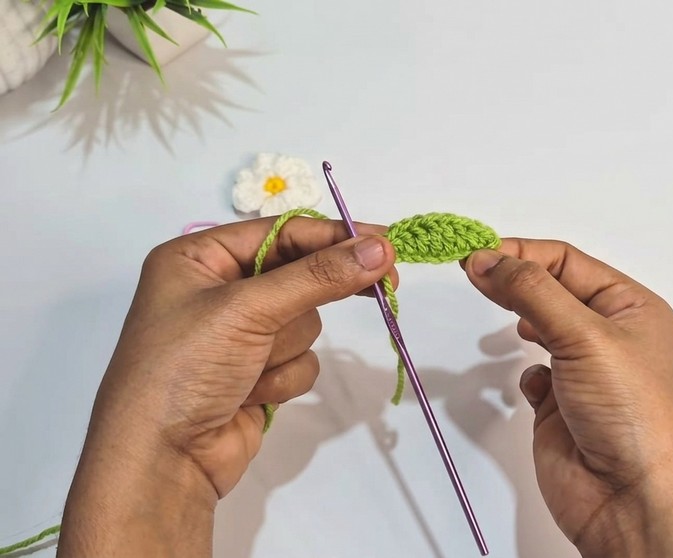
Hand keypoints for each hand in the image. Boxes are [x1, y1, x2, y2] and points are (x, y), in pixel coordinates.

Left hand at [58, 217, 396, 557]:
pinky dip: (284, 378)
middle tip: (385, 285)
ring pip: (305, 323)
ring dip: (286, 348)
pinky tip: (251, 394)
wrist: (161, 461)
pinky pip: (300, 360)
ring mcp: (239, 335)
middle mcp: (217, 290)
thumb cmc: (186, 367)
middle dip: (314, 296)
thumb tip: (380, 248)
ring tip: (250, 368)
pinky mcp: (257, 373)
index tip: (386, 243)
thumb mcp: (248, 309)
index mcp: (198, 258)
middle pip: (299, 275)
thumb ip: (318, 276)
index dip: (334, 237)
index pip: (281, 233)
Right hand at [464, 240, 672, 557]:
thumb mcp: (585, 336)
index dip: (521, 253)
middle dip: (512, 279)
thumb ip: (531, 291)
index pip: (567, 261)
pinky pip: (533, 374)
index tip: (476, 254)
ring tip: (496, 315)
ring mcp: (583, 371)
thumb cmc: (632, 415)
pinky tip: (533, 383)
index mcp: (631, 307)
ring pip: (539, 327)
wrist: (630, 499)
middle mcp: (609, 335)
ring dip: (518, 320)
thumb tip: (487, 258)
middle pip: (550, 288)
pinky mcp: (561, 406)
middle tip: (469, 272)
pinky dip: (524, 374)